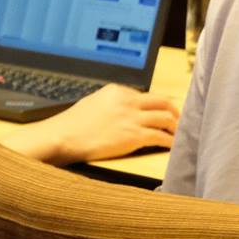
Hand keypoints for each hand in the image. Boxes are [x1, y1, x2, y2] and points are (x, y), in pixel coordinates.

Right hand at [5, 84, 179, 165]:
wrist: (61, 137)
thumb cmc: (69, 125)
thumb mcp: (90, 104)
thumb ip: (109, 104)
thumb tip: (119, 112)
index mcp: (116, 91)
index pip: (145, 95)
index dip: (155, 106)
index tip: (159, 113)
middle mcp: (128, 101)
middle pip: (162, 102)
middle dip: (173, 111)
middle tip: (177, 120)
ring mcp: (132, 118)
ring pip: (166, 118)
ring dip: (175, 127)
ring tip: (177, 134)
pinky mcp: (134, 135)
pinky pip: (160, 137)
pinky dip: (169, 142)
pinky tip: (171, 147)